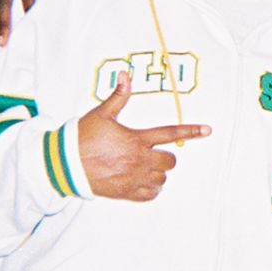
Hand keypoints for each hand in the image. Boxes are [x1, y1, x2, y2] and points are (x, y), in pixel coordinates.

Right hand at [77, 72, 209, 200]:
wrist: (65, 164)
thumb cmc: (83, 138)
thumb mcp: (101, 114)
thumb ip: (118, 96)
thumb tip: (126, 75)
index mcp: (136, 139)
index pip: (170, 134)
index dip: (191, 131)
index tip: (207, 131)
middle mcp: (139, 160)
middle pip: (170, 161)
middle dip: (166, 157)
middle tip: (152, 152)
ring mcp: (133, 178)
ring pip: (162, 179)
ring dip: (158, 173)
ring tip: (145, 167)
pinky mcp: (125, 192)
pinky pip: (149, 195)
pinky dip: (150, 190)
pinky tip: (142, 182)